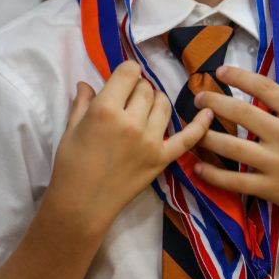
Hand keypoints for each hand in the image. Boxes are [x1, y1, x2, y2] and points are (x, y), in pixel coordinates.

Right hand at [47, 61, 212, 236]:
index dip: (126, 73)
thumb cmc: (70, 166)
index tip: (121, 81)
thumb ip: (82, 102)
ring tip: (146, 107)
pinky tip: (208, 112)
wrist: (81, 205)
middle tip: (127, 100)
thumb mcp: (71, 129)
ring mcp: (150, 140)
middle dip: (137, 88)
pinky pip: (188, 137)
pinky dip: (200, 124)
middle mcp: (131, 121)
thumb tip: (86, 82)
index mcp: (105, 109)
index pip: (129, 72)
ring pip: (163, 104)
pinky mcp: (162, 158)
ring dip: (156, 100)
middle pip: (146, 88)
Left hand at [193, 65, 278, 233]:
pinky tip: (198, 168)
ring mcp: (278, 163)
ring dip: (206, 137)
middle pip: (242, 113)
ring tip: (192, 131)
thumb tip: (265, 98)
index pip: (265, 88)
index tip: (220, 72)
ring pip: (232, 146)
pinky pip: (235, 180)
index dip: (239, 76)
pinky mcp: (271, 189)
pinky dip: (213, 174)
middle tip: (198, 98)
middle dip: (214, 102)